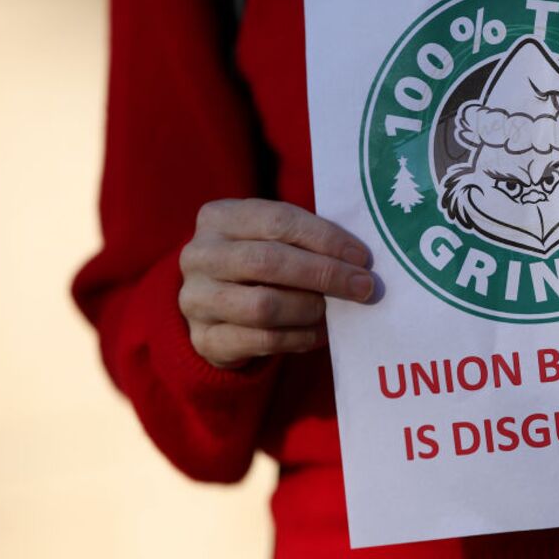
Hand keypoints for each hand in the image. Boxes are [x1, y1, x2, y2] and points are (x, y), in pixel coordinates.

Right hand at [178, 198, 373, 368]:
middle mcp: (199, 255)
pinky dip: (300, 337)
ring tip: (333, 310)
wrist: (215, 308)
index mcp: (219, 217)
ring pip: (263, 306)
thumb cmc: (260, 264)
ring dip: (310, 309)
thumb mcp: (274, 240)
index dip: (326, 239)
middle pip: (269, 261)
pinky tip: (319, 333)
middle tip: (363, 287)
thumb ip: (307, 242)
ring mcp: (196, 299)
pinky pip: (262, 341)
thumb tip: (358, 262)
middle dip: (325, 274)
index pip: (279, 220)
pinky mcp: (204, 339)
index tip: (362, 258)